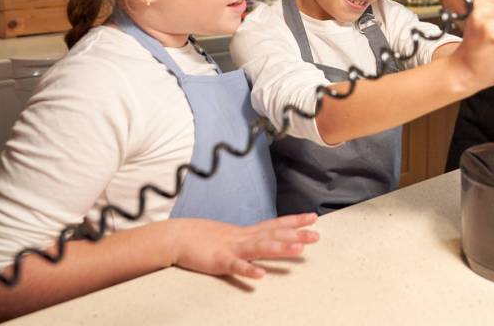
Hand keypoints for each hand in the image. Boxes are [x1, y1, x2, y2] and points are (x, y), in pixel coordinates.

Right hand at [167, 213, 318, 278]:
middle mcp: (242, 237)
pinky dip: (248, 270)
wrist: (175, 236)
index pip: (275, 224)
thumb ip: (245, 239)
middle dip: (296, 235)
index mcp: (245, 232)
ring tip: (299, 249)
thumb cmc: (201, 238)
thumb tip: (261, 240)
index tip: (313, 217)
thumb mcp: (228, 236)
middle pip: (273, 234)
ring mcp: (231, 248)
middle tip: (317, 236)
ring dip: (280, 248)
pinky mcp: (218, 261)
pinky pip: (235, 267)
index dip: (294, 221)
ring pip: (259, 247)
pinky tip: (260, 275)